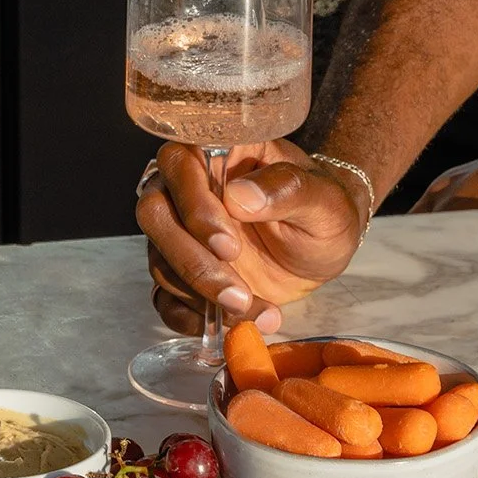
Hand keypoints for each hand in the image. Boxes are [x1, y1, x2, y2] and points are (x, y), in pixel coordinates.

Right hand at [136, 141, 368, 335]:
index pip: (178, 164)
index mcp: (218, 154)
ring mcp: (180, 233)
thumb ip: (287, 190)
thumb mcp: (322, 200)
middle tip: (238, 290)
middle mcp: (187, 190)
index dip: (194, 205)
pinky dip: (191, 317)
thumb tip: (240, 196)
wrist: (321, 247)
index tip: (229, 246)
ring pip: (160, 261)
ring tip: (258, 311)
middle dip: (191, 259)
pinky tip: (231, 324)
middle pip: (154, 215)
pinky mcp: (183, 273)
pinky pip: (164, 297)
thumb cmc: (323, 210)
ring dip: (202, 294)